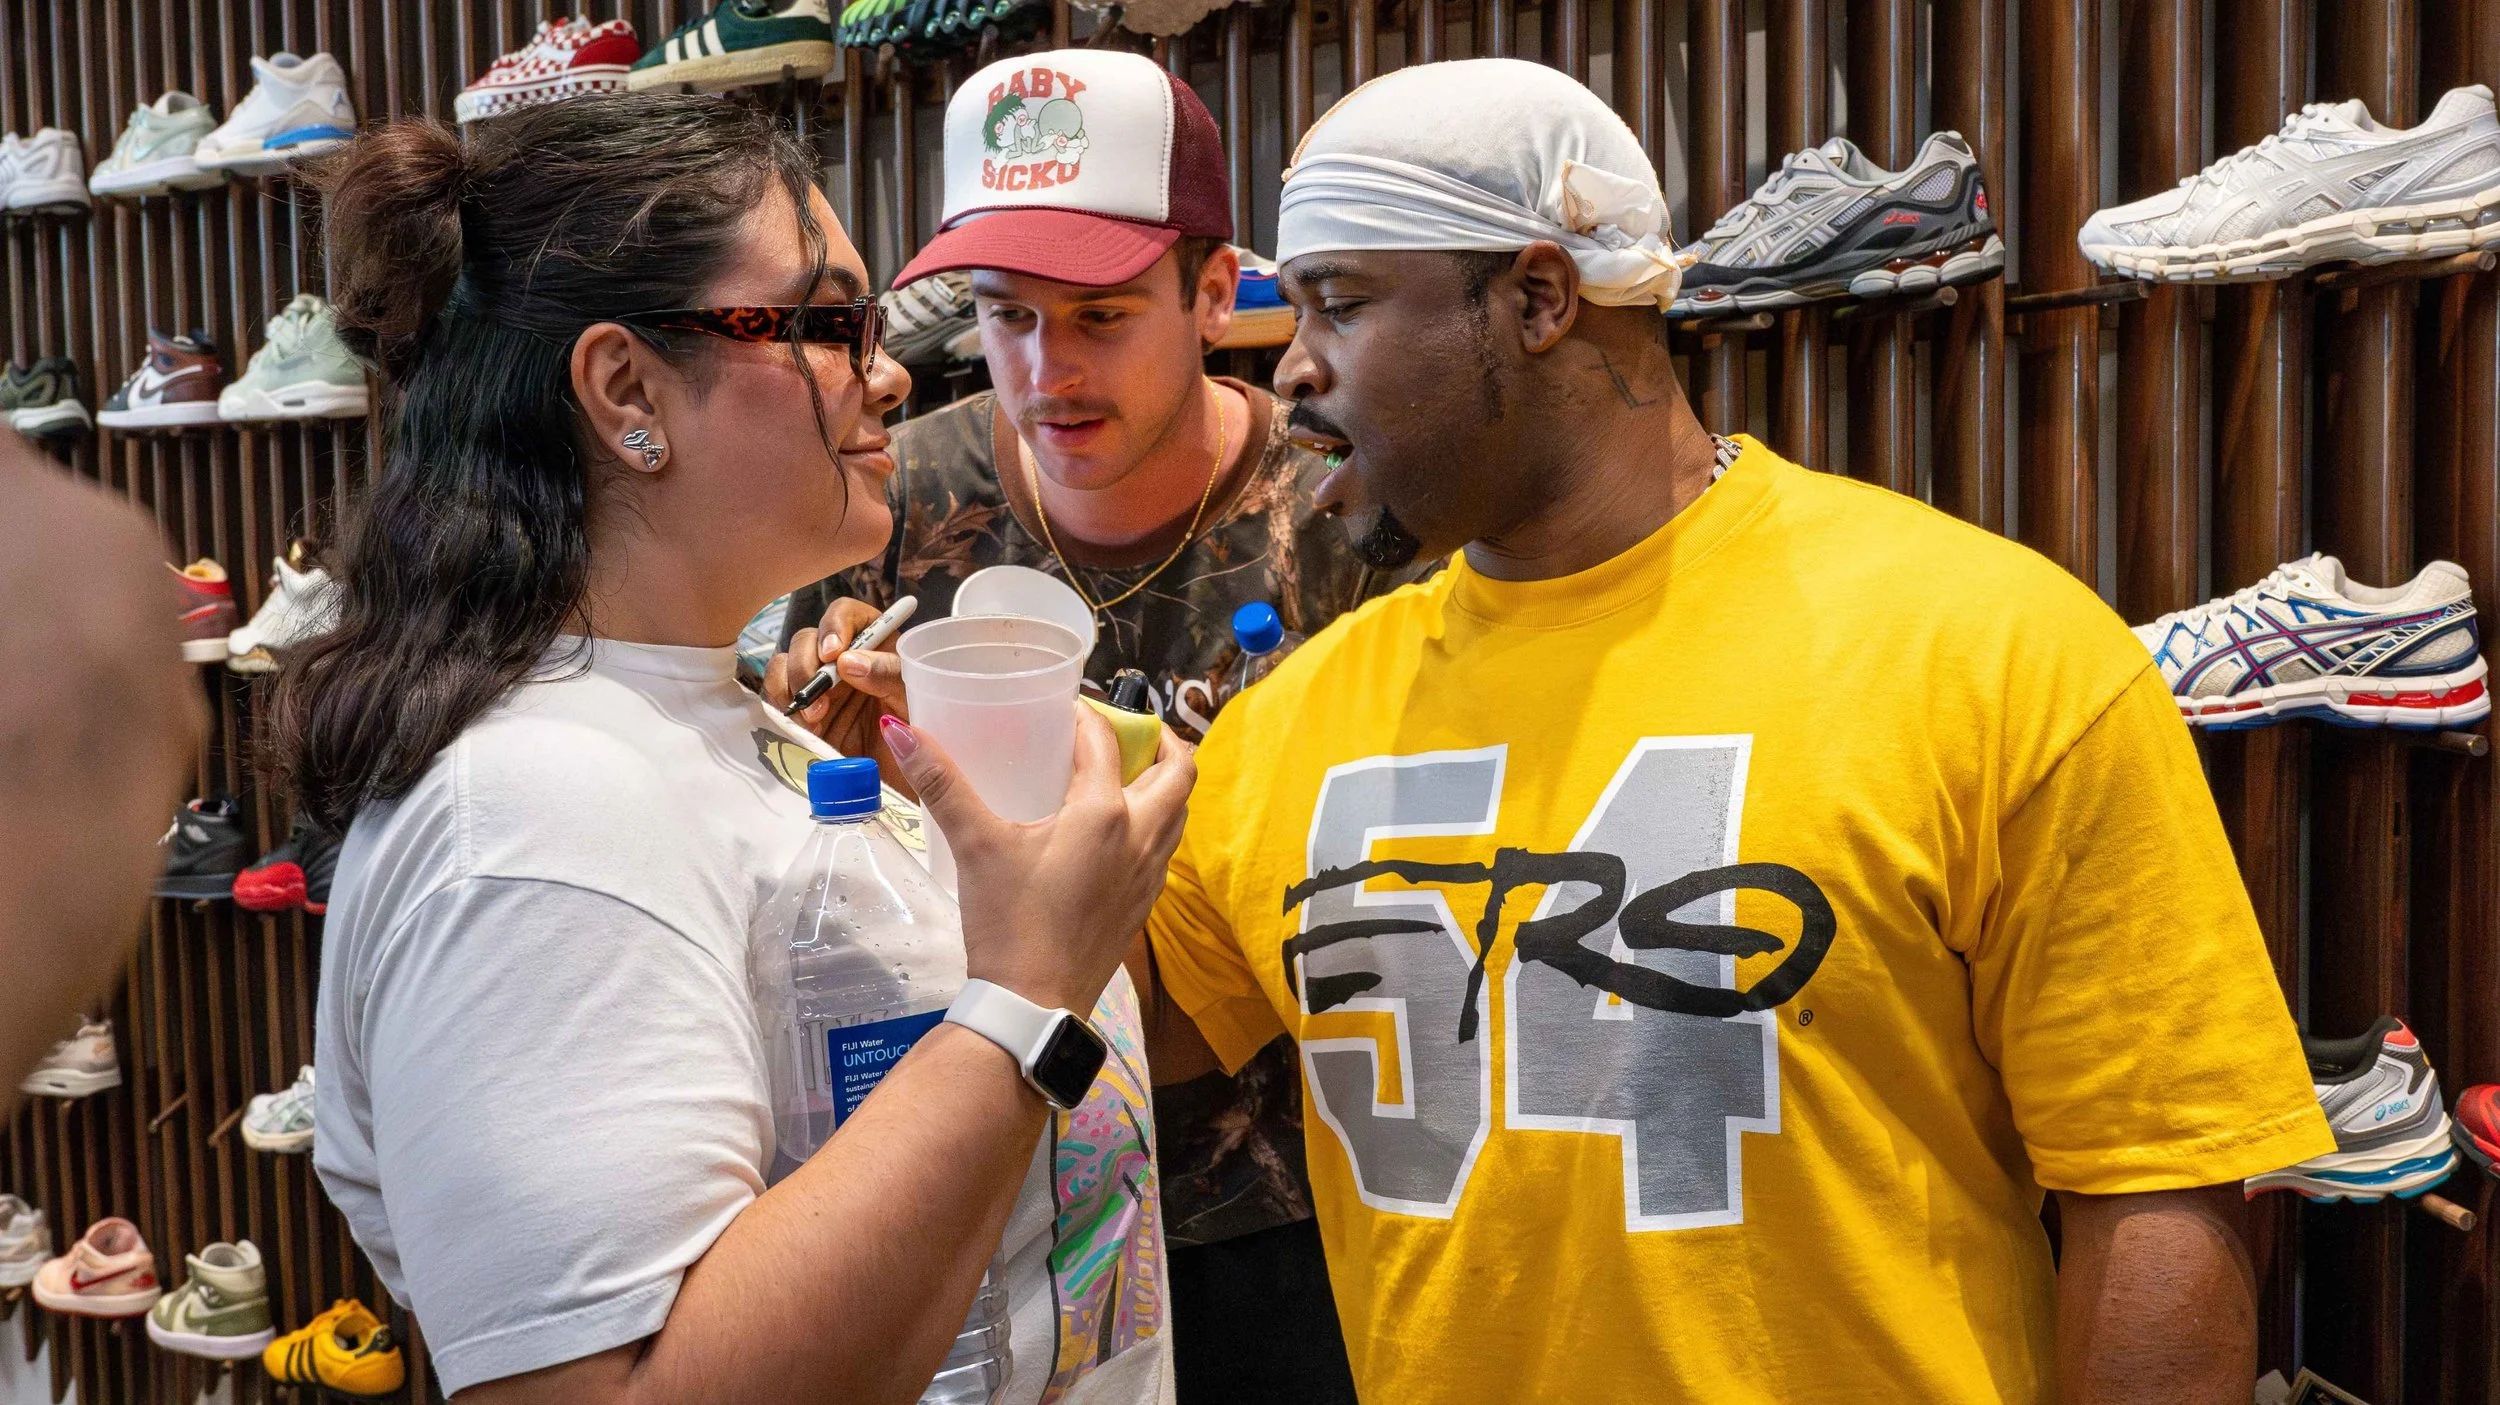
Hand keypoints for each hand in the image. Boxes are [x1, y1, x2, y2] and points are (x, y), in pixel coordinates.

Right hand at [764, 597, 912, 792]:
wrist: (915, 774)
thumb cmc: (924, 726)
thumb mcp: (915, 697)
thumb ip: (887, 674)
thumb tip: (847, 661)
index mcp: (873, 642)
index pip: (844, 615)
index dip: (833, 627)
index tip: (832, 654)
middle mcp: (841, 659)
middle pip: (806, 640)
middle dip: (805, 667)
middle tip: (819, 701)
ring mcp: (819, 687)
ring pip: (784, 667)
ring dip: (790, 689)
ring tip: (811, 720)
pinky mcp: (804, 715)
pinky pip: (778, 701)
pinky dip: (781, 711)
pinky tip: (803, 730)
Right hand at [880, 706, 1195, 1013]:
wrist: (1033, 1003)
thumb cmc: (1008, 921)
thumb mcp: (974, 844)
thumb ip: (942, 783)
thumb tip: (899, 730)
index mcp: (1105, 812)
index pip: (1106, 740)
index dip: (1087, 714)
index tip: (1065, 708)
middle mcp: (1141, 836)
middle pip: (1179, 769)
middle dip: (1159, 740)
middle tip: (1126, 728)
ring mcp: (1149, 873)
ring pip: (1180, 810)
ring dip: (1164, 782)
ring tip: (1127, 772)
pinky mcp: (1144, 904)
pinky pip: (1166, 847)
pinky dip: (1155, 823)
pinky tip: (1117, 832)